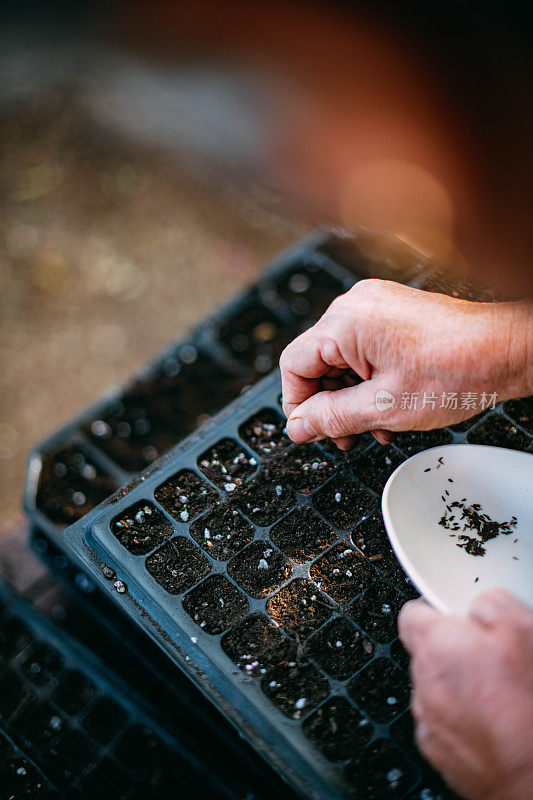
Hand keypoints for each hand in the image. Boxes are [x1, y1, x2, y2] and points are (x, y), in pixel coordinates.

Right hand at [279, 279, 530, 448]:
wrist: (507, 350)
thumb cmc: (458, 371)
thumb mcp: (384, 407)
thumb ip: (331, 418)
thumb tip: (298, 426)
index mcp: (345, 322)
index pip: (293, 365)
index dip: (298, 405)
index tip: (311, 431)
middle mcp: (355, 305)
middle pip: (316, 362)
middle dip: (330, 404)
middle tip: (347, 436)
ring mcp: (375, 306)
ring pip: (341, 360)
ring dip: (351, 397)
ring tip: (375, 427)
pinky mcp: (392, 312)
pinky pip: (363, 350)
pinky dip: (368, 380)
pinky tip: (387, 407)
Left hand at [399, 591, 532, 799]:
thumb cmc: (529, 706)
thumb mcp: (524, 630)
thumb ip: (493, 603)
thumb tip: (480, 603)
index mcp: (438, 644)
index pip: (412, 613)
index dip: (434, 611)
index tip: (454, 615)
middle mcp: (424, 680)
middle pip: (427, 652)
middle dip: (453, 651)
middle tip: (491, 659)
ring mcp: (428, 717)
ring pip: (436, 687)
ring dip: (458, 686)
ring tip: (497, 695)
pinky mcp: (436, 749)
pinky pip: (442, 720)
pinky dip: (460, 718)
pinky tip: (491, 722)